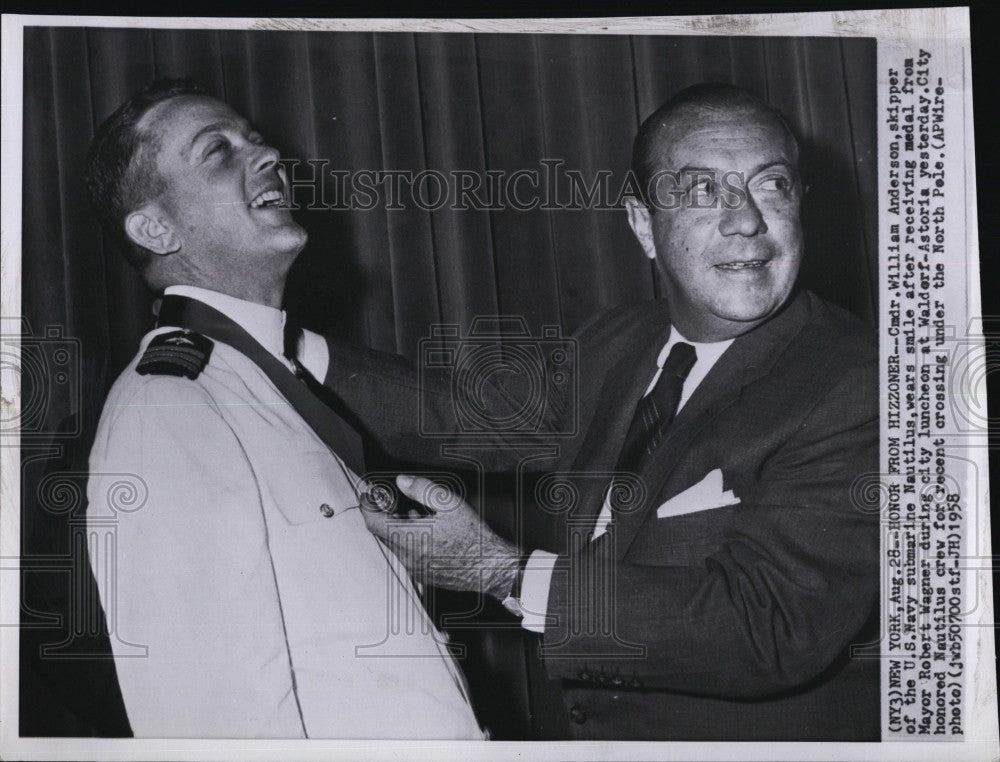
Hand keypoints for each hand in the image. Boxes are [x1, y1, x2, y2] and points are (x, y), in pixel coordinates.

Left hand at [361, 474, 520, 599]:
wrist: (488, 567)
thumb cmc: (473, 538)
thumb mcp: (449, 504)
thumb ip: (422, 490)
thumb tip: (403, 481)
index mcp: (409, 538)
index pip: (373, 522)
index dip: (367, 507)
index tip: (368, 497)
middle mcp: (407, 556)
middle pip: (382, 534)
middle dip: (383, 515)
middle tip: (391, 501)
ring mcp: (414, 568)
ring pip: (395, 545)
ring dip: (398, 529)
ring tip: (414, 514)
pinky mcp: (422, 574)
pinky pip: (406, 555)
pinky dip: (408, 541)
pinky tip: (425, 531)